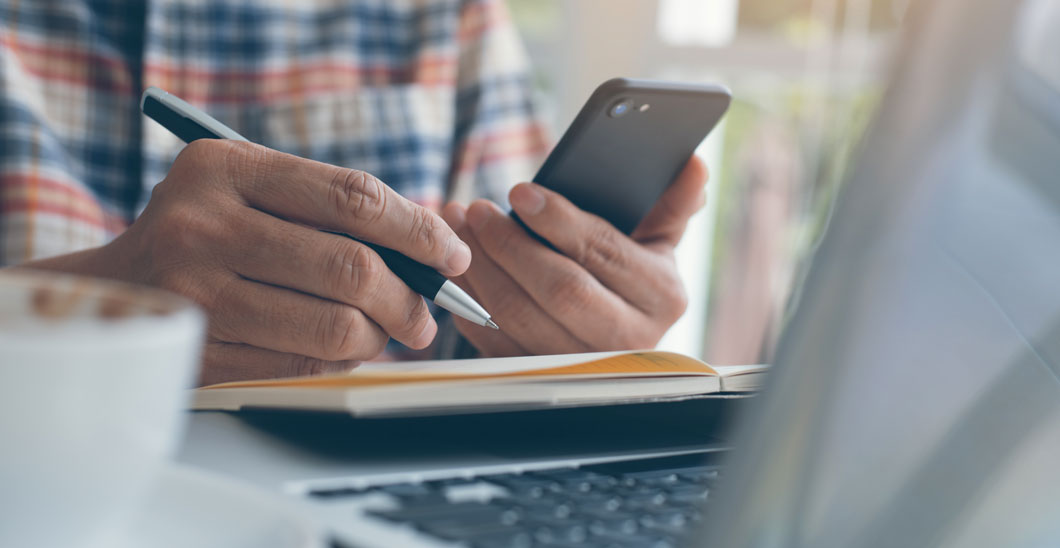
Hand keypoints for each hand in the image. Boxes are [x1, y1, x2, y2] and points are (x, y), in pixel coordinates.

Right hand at [29, 140, 469, 383]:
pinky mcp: (199, 351)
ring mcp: (196, 292)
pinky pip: (302, 366)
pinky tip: (343, 351)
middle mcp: (203, 224)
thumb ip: (326, 207)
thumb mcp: (247, 190)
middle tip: (426, 315)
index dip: (418, 229)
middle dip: (409, 298)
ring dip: (378, 338)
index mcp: (223, 167)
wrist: (115, 290)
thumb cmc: (205, 233)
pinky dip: (340, 362)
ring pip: (334, 327)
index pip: (351, 196)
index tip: (452, 255)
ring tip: (387, 334)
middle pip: (351, 267)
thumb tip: (429, 247)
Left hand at [440, 156, 707, 355]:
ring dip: (481, 268)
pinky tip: (458, 266)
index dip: (559, 221)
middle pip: (559, 289)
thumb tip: (694, 164)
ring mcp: (581, 364)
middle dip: (510, 244)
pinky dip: (469, 301)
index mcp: (662, 297)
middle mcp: (628, 338)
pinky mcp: (541, 376)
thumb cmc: (629, 272)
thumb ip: (674, 202)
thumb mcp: (658, 239)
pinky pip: (494, 340)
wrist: (615, 331)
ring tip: (461, 227)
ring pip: (519, 316)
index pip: (604, 253)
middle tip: (478, 209)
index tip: (521, 193)